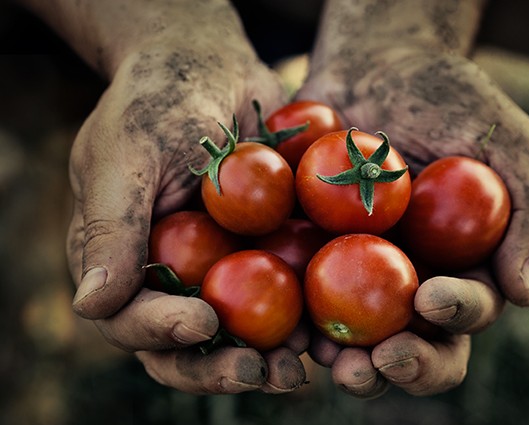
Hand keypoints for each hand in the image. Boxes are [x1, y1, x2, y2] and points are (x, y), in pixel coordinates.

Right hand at [65, 5, 306, 393]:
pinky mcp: (265, 255)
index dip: (161, 332)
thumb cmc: (157, 101)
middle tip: (261, 373)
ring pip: (240, 334)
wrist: (212, 66)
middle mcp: (171, 276)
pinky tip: (330, 332)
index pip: (130, 319)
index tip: (202, 321)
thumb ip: (109, 230)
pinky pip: (285, 298)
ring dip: (270, 359)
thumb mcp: (125, 155)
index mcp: (123, 263)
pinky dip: (306, 321)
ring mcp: (221, 269)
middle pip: (187, 345)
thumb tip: (91, 307)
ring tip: (301, 367)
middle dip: (219, 366)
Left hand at [298, 47, 528, 396]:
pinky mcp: (306, 252)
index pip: (465, 311)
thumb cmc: (449, 98)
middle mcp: (407, 279)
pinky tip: (284, 326)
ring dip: (339, 357)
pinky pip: (295, 292)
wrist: (376, 63)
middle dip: (398, 364)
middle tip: (377, 362)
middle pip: (409, 343)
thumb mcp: (508, 143)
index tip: (433, 298)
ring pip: (349, 335)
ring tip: (326, 358)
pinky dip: (290, 315)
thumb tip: (523, 293)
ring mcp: (353, 270)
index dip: (455, 318)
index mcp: (459, 265)